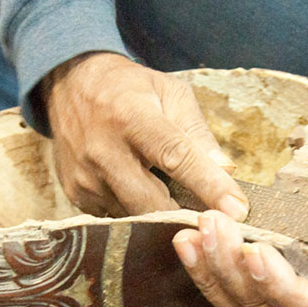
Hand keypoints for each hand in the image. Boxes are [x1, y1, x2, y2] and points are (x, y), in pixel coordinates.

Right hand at [44, 52, 248, 218]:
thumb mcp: (169, 92)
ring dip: (160, 213)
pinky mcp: (75, 195)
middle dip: (185, 216)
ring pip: (135, 215)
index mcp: (133, 117)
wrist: (70, 84)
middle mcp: (104, 150)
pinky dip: (135, 211)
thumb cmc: (129, 88)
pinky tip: (140, 191)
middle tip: (213, 222)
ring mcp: (85, 177)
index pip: (177, 157)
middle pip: (152, 202)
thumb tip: (225, 169)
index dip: (209, 186)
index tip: (237, 210)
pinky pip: (116, 217)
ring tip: (173, 198)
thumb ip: (197, 130)